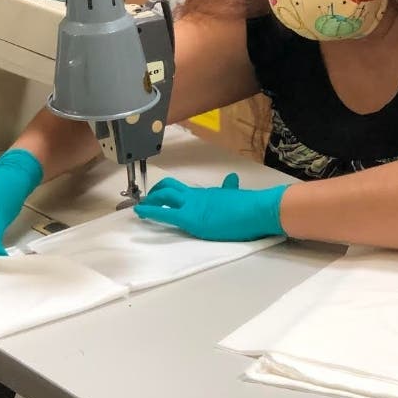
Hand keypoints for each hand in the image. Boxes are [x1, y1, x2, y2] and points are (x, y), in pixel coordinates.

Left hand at [134, 173, 288, 241]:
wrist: (257, 209)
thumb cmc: (250, 206)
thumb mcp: (236, 194)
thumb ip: (230, 188)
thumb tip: (231, 178)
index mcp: (206, 194)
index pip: (184, 190)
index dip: (169, 191)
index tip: (161, 194)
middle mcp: (196, 196)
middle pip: (169, 187)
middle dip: (155, 193)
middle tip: (147, 200)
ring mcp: (192, 206)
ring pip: (163, 196)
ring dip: (149, 200)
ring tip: (141, 207)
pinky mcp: (191, 219)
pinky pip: (164, 213)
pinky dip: (149, 211)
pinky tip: (140, 213)